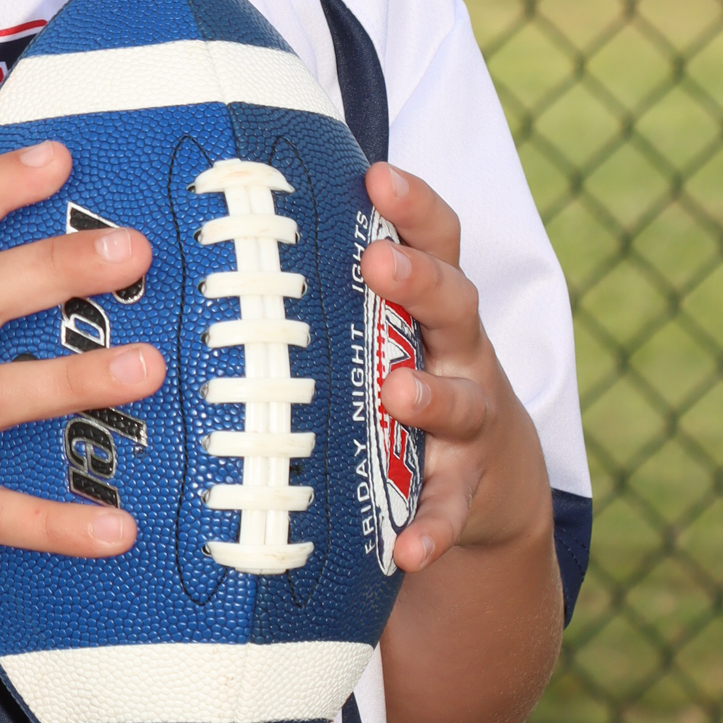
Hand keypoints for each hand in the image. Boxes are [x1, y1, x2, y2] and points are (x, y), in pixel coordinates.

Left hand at [360, 160, 551, 576]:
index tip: (378, 174)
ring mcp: (471, 421)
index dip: (414, 205)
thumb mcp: (390, 324)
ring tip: (399, 392)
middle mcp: (461, 351)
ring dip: (431, 396)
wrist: (490, 476)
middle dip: (419, 281)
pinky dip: (432, 529)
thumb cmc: (411, 372)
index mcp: (434, 304)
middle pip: (454, 304)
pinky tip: (408, 548)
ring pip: (459, 402)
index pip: (438, 239)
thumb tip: (233, 220)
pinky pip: (450, 509)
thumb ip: (336, 283)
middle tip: (379, 264)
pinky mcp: (466, 489)